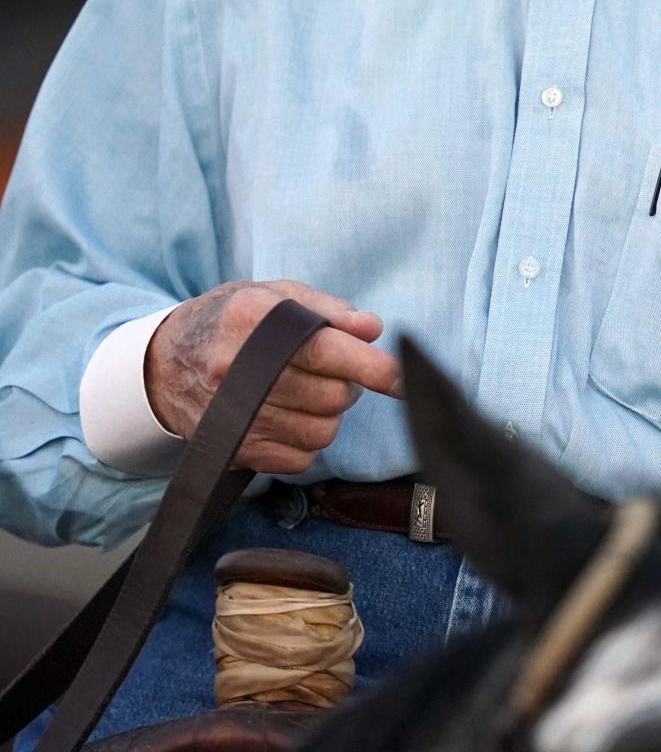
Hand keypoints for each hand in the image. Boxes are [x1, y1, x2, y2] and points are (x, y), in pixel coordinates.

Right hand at [145, 280, 401, 474]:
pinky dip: (306, 439)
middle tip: (323, 368)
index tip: (406, 379)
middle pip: (335, 395)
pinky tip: (285, 414)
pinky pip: (303, 457)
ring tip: (301, 390)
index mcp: (255, 321)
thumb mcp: (273, 294)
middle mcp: (242, 371)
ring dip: (327, 413)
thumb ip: (328, 309)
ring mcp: (237, 416)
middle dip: (346, 383)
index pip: (328, 351)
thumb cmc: (230, 322)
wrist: (164, 365)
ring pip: (324, 430)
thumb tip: (372, 329)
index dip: (375, 367)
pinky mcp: (237, 450)